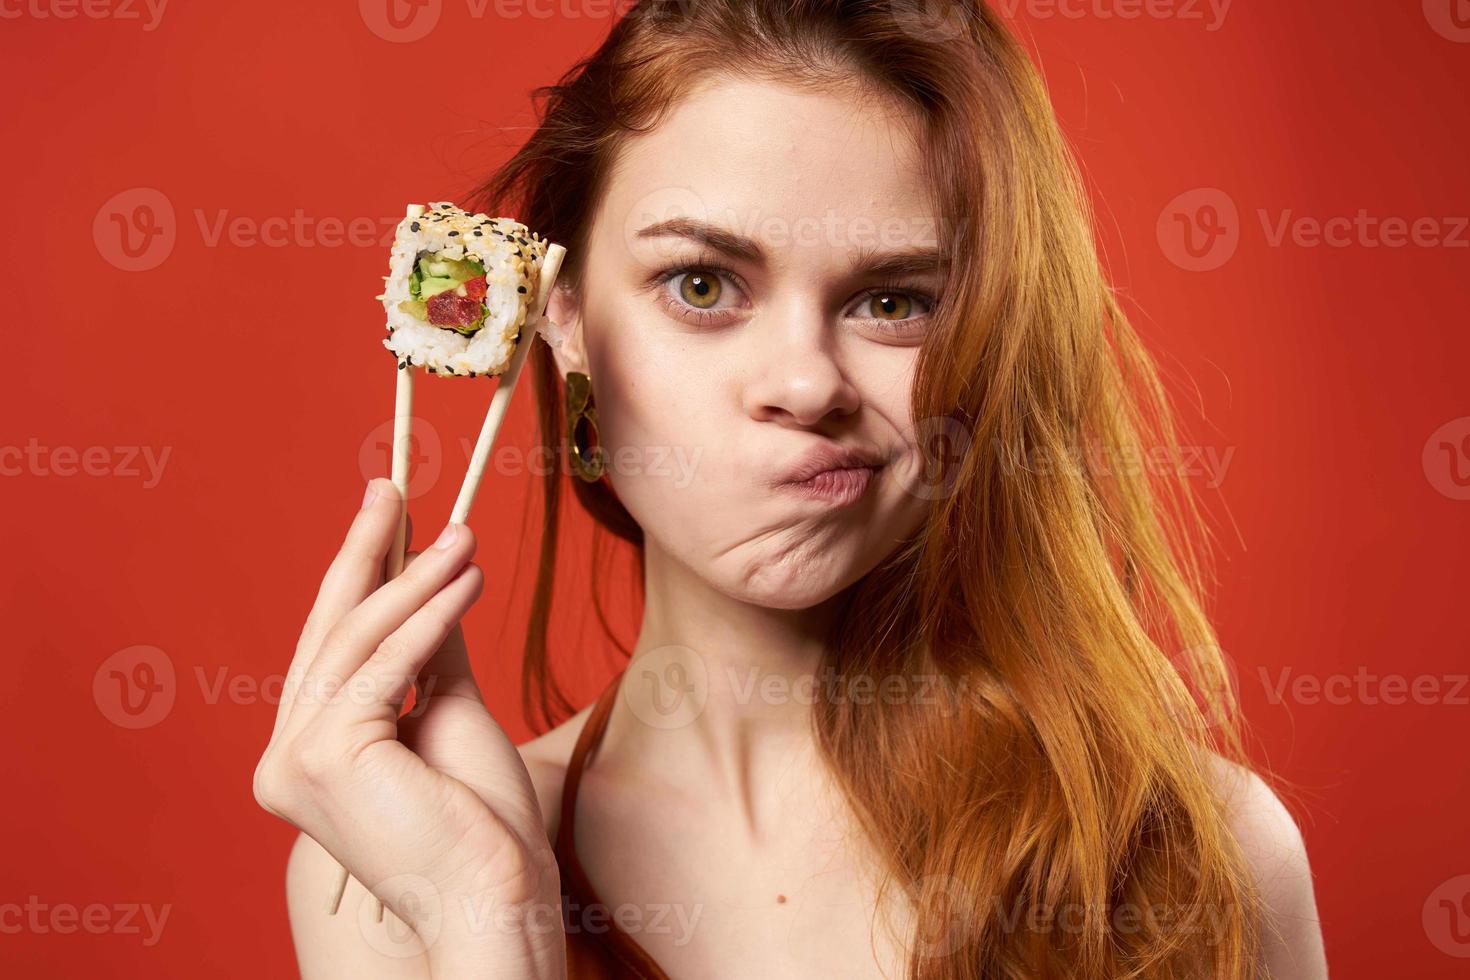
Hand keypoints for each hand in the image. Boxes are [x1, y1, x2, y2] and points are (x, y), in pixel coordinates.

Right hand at [254, 479, 564, 978]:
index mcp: (305, 755)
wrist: (496, 891)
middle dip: (365, 552)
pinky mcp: (325, 756)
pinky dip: (429, 614)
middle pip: (329, 632)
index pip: (331, 646)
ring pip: (357, 641)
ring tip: (465, 536)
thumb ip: (424, 648)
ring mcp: (295, 762)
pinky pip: (384, 663)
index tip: (388, 516)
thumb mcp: (446, 709)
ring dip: (415, 579)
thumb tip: (427, 574)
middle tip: (392, 486)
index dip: (359, 575)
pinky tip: (467, 578)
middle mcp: (283, 760)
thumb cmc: (479, 819)